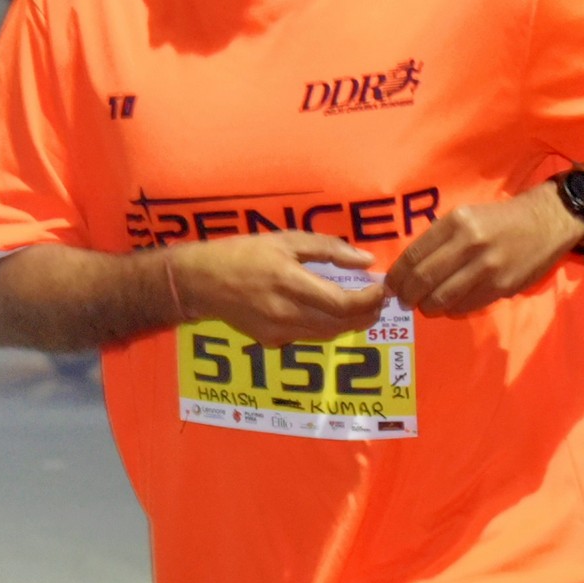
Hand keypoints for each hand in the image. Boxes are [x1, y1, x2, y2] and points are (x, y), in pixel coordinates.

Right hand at [171, 230, 387, 345]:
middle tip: (379, 301)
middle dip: (366, 315)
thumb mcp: (286, 240)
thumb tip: (365, 260)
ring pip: (327, 335)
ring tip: (363, 309)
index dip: (369, 300)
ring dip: (350, 324)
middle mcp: (286, 313)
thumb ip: (328, 249)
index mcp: (290, 282)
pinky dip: (327, 328)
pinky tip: (330, 314)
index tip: (382, 290)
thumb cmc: (243, 254)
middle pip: (340, 324)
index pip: (342, 303)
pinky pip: (308, 337)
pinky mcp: (271, 342)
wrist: (201, 282)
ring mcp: (278, 332)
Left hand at [385, 187, 583, 317]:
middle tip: (403, 300)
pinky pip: (465, 306)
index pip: (415, 255)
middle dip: (407, 295)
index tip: (391, 285)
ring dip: (427, 306)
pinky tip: (450, 305)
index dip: (397, 275)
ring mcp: (486, 267)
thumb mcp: (466, 216)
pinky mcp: (500, 287)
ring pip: (442, 297)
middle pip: (424, 279)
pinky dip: (452, 309)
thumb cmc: (500, 220)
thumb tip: (410, 269)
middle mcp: (469, 243)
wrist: (545, 223)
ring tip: (424, 306)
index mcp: (456, 222)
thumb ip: (440, 239)